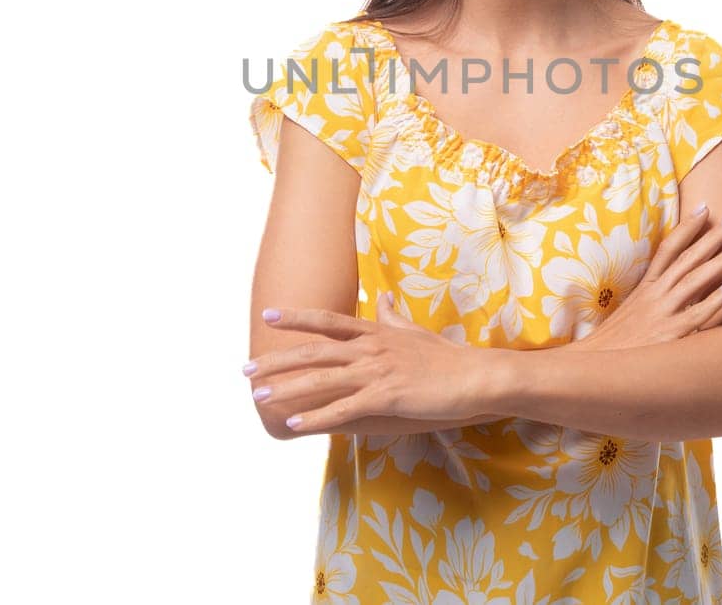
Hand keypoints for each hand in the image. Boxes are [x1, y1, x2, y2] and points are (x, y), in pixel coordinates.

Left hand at [249, 292, 491, 433]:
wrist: (475, 376)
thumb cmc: (447, 357)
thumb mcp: (415, 331)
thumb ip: (392, 315)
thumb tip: (381, 296)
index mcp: (376, 331)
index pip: (327, 320)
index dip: (296, 318)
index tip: (269, 316)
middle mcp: (371, 347)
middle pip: (314, 350)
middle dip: (277, 360)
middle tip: (246, 370)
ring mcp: (377, 371)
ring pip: (322, 379)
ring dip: (287, 389)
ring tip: (259, 396)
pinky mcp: (386, 396)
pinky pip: (343, 409)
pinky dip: (316, 417)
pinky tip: (294, 424)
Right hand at [571, 204, 721, 351]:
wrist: (596, 365)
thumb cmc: (617, 341)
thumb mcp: (633, 311)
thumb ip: (655, 297)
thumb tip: (678, 286)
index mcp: (646, 286)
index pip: (668, 248)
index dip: (687, 227)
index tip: (705, 208)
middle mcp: (656, 295)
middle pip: (688, 258)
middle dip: (713, 237)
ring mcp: (663, 313)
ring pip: (695, 280)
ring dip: (720, 261)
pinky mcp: (670, 335)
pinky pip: (697, 315)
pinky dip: (715, 300)